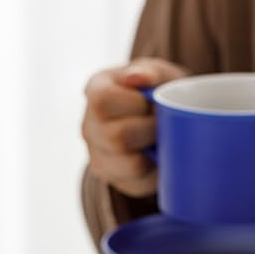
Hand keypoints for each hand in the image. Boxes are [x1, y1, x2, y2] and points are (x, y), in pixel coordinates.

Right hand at [81, 57, 189, 195]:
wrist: (165, 119)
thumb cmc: (160, 91)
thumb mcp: (161, 74)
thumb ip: (151, 71)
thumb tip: (136, 78)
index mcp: (96, 91)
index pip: (102, 102)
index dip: (136, 105)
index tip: (154, 103)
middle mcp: (89, 125)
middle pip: (116, 137)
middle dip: (150, 131)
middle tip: (164, 124)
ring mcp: (96, 155)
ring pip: (129, 164)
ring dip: (154, 152)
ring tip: (162, 139)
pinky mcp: (111, 178)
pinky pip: (137, 181)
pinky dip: (155, 169)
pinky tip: (157, 155)